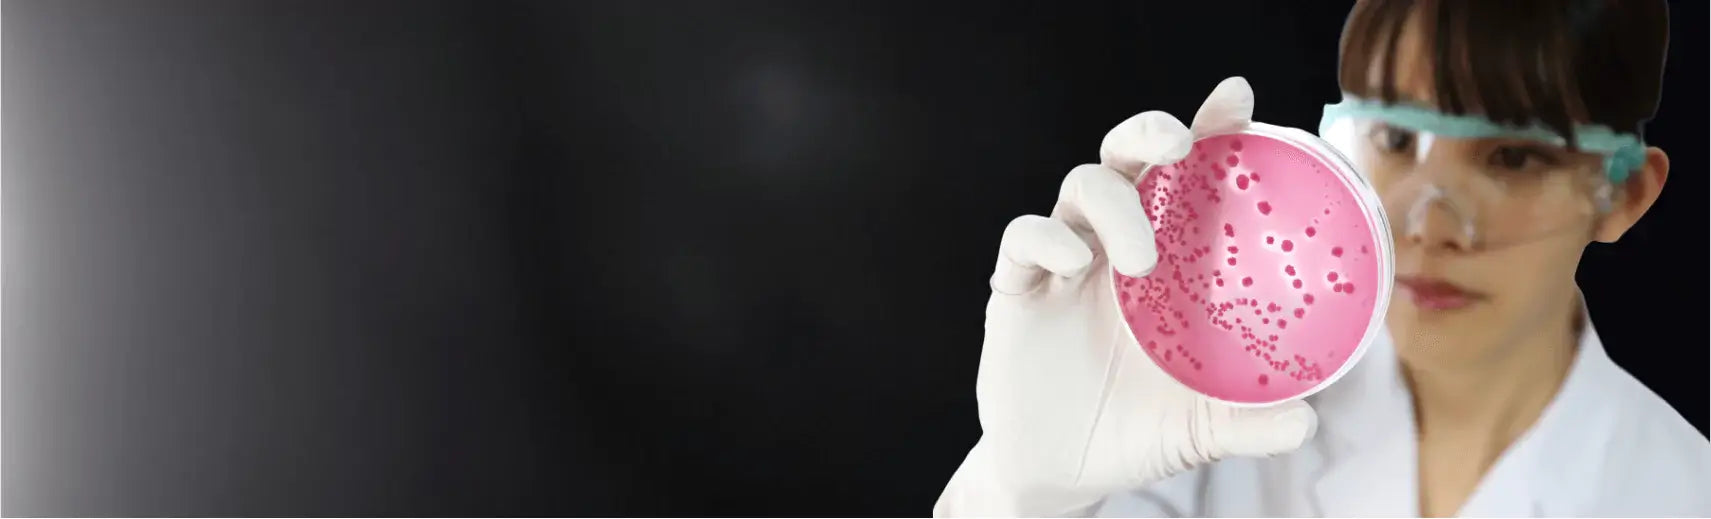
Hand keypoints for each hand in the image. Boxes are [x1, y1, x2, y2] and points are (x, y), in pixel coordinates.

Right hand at [935, 77, 1318, 516]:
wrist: (1060, 474)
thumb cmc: (1136, 430)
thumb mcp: (1203, 428)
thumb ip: (1251, 421)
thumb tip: (1308, 420)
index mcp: (1169, 260)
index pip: (1189, 177)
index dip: (1210, 129)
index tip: (1236, 99)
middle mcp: (1116, 245)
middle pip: (1128, 156)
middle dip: (1151, 132)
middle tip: (1180, 145)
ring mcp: (1065, 262)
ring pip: (1080, 185)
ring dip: (1114, 204)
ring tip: (1141, 261)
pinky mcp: (1017, 287)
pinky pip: (1024, 237)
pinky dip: (1050, 238)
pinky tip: (1077, 264)